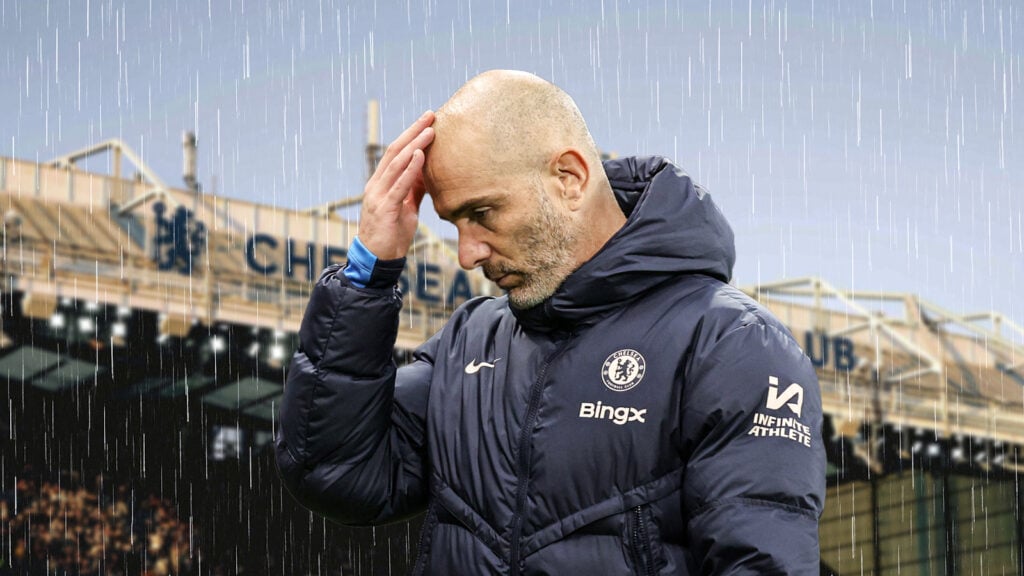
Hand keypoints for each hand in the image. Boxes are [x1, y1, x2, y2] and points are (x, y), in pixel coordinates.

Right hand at [358, 110, 434, 259]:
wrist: (378, 261)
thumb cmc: (392, 235)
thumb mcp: (406, 208)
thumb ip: (413, 190)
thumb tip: (427, 174)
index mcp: (381, 183)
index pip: (396, 153)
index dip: (412, 135)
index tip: (428, 121)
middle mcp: (376, 185)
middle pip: (395, 151)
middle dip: (414, 131)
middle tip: (431, 115)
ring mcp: (378, 196)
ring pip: (396, 163)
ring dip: (415, 145)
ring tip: (430, 130)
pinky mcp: (384, 209)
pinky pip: (398, 185)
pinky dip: (410, 169)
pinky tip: (421, 155)